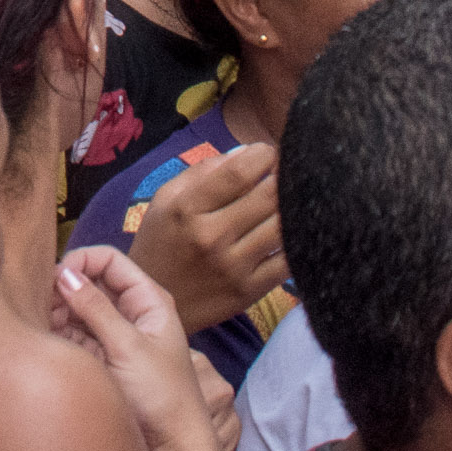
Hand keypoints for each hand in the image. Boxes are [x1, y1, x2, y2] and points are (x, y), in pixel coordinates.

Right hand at [52, 245, 234, 450]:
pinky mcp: (101, 357)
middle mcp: (131, 312)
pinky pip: (74, 333)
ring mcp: (114, 334)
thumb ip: (95, 308)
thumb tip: (65, 274)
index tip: (57, 278)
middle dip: (65, 289)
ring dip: (59, 312)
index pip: (109, 260)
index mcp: (148, 300)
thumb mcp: (128, 348)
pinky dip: (60, 333)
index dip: (81, 262)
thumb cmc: (164, 397)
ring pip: (78, 308)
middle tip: (45, 306)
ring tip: (47, 326)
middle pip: (90, 281)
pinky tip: (51, 340)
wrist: (173, 447)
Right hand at [125, 142, 285, 333]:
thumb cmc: (161, 242)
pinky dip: (296, 241)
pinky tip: (290, 231)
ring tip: (292, 198)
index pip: (238, 173)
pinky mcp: (250, 291)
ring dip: (293, 207)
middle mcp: (210, 236)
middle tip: (286, 172)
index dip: (264, 155)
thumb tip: (247, 151)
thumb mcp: (165, 199)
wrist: (155, 298)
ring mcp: (233, 267)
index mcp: (186, 208)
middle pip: (268, 197)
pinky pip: (287, 261)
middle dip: (284, 176)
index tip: (268, 152)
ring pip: (282, 227)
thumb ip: (203, 171)